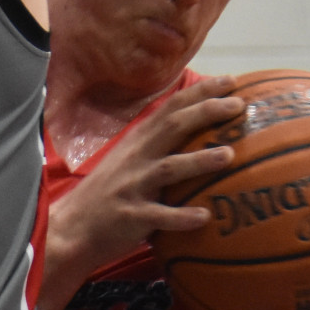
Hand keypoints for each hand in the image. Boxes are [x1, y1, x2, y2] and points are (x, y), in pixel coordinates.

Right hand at [47, 77, 244, 281]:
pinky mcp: (130, 217)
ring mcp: (132, 186)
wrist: (71, 227)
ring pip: (167, 169)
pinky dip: (181, 217)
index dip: (201, 92)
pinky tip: (204, 217)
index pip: (171, 107)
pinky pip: (159, 216)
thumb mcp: (129, 159)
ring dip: (198, 161)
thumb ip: (158, 143)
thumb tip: (196, 126)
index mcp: (138, 141)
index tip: (232, 81)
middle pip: (172, 127)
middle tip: (238, 106)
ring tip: (228, 155)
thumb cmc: (109, 193)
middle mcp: (135, 158)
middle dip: (205, 112)